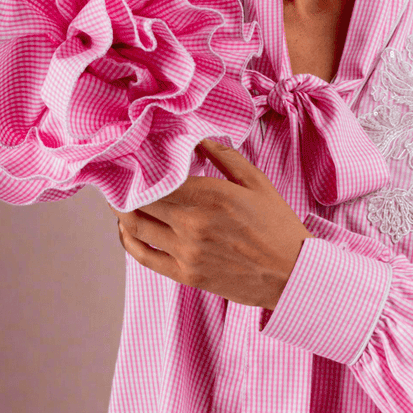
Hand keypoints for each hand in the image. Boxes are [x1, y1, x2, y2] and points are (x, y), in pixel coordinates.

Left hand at [109, 139, 309, 309]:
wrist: (292, 274)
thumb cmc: (278, 226)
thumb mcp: (257, 182)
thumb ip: (224, 156)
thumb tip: (197, 138)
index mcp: (211, 196)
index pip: (158, 177)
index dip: (140, 165)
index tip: (133, 156)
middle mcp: (193, 224)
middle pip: (140, 200)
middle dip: (125, 185)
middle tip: (120, 174)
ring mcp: (186, 252)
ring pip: (136, 227)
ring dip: (122, 210)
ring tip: (120, 197)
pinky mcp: (186, 274)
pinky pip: (144, 256)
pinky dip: (128, 240)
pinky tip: (127, 228)